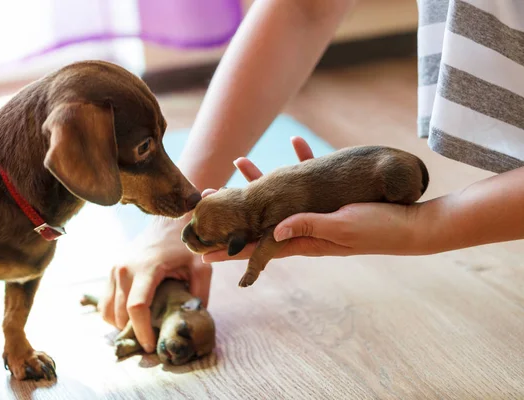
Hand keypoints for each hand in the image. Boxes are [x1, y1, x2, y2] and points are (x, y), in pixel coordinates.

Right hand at [98, 216, 211, 352]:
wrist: (168, 221)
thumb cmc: (185, 245)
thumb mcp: (200, 268)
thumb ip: (199, 295)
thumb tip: (194, 322)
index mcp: (146, 268)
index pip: (137, 308)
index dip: (142, 331)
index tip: (151, 346)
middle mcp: (124, 269)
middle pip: (120, 314)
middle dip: (134, 332)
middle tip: (152, 341)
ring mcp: (114, 269)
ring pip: (107, 311)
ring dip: (121, 325)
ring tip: (141, 330)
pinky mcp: (111, 271)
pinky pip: (105, 302)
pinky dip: (114, 315)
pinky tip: (132, 318)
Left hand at [202, 137, 424, 261]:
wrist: (413, 225)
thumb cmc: (381, 229)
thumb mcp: (344, 228)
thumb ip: (309, 227)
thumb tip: (273, 231)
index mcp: (304, 240)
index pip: (259, 247)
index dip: (231, 249)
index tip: (204, 252)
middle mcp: (305, 227)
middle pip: (260, 220)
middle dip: (234, 210)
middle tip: (208, 196)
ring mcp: (317, 212)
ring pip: (279, 196)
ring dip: (260, 179)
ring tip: (240, 161)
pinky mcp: (332, 197)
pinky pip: (309, 179)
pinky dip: (300, 162)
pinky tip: (297, 142)